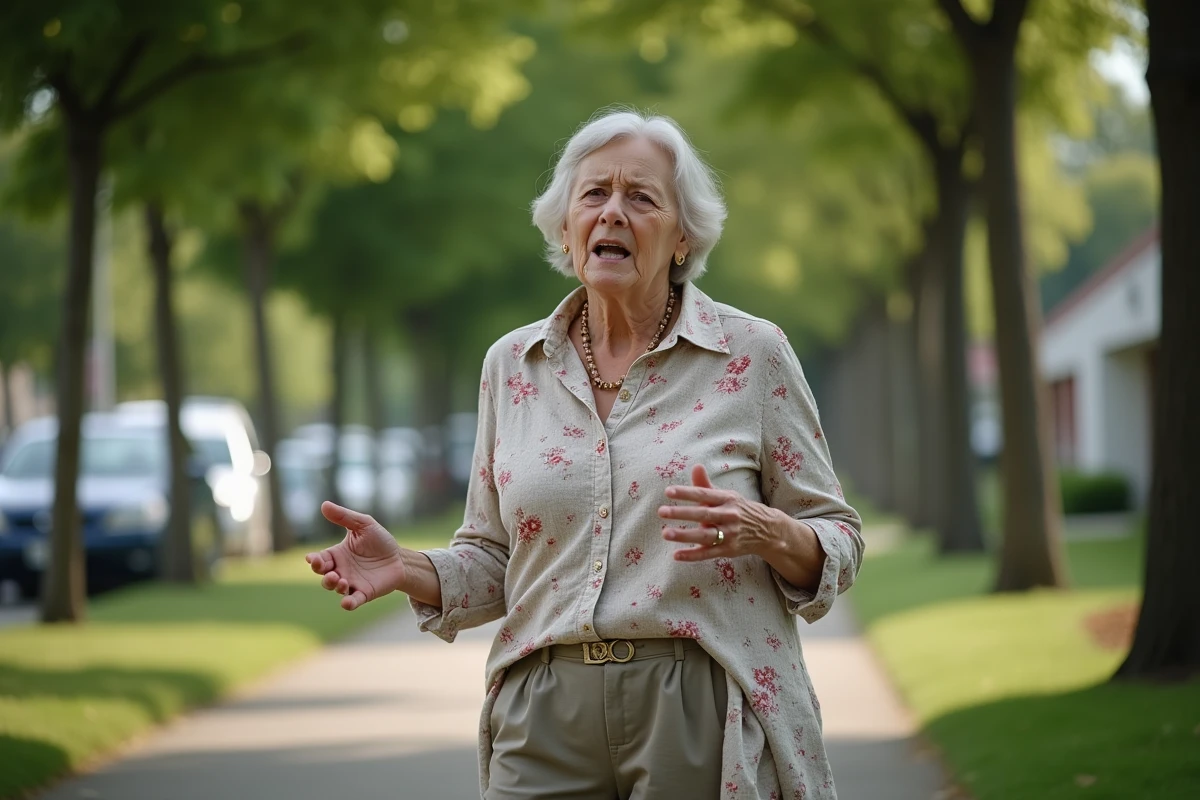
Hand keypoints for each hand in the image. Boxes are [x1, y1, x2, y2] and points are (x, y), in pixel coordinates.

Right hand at [305, 502, 404, 609]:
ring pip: (335, 588)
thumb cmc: (379, 540)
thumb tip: (324, 505)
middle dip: (323, 574)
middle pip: (324, 576)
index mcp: (337, 554)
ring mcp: (351, 583)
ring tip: (341, 581)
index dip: (314, 561)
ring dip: (334, 586)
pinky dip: (348, 603)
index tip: (313, 559)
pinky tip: (347, 603)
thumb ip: (344, 517)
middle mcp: (340, 570)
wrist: (399, 557)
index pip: (320, 559)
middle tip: (329, 571)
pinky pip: (352, 601)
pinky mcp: (364, 593)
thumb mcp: (363, 524)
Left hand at [658, 464, 802, 561]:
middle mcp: (728, 516)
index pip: (704, 494)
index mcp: (726, 499)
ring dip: (685, 535)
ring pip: (705, 535)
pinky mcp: (728, 550)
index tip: (668, 491)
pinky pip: (708, 553)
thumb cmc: (738, 510)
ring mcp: (729, 534)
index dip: (686, 492)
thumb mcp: (726, 496)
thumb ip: (706, 485)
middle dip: (682, 513)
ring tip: (665, 533)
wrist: (767, 530)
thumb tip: (696, 466)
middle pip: (703, 514)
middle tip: (661, 511)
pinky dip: (693, 555)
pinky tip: (676, 555)